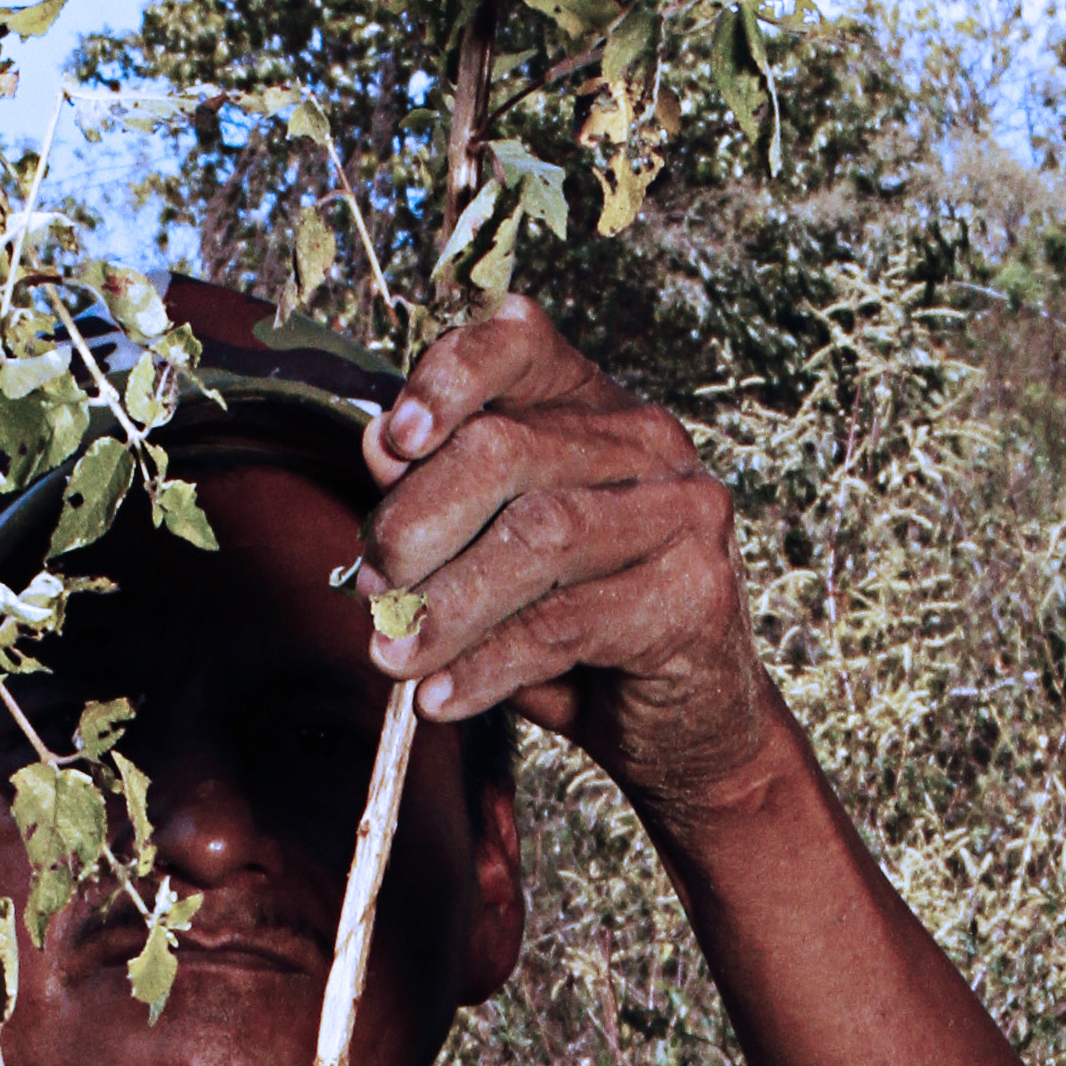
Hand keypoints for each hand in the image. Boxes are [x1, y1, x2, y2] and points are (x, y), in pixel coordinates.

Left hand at [353, 297, 780, 821]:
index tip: (394, 439)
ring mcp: (681, 513)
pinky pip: (565, 624)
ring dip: (447, 605)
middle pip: (509, 450)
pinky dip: (487, 666)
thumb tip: (378, 448)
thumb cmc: (585, 630)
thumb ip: (443, 501)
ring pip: (539, 537)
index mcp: (594, 407)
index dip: (448, 379)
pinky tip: (442, 695)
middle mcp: (647, 442)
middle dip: (419, 521)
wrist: (690, 719)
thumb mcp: (499, 559)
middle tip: (373, 585)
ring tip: (393, 652)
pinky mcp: (693, 596)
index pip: (519, 346)